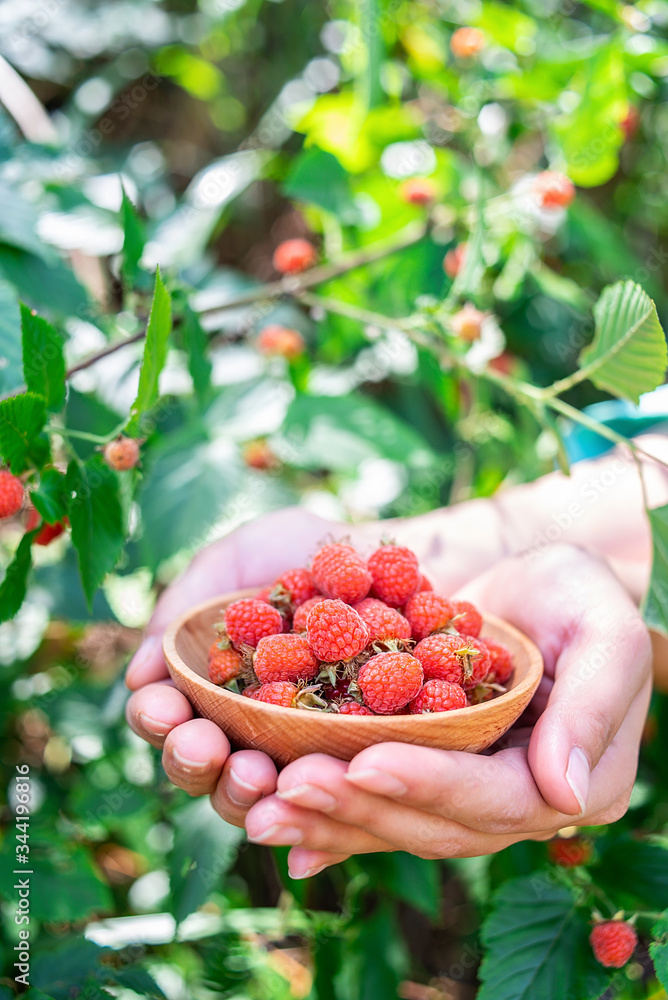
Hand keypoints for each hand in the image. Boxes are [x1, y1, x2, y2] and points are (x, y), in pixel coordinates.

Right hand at [125, 501, 505, 821]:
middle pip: (204, 767)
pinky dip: (322, 810)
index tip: (163, 706)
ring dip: (246, 792)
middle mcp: (245, 731)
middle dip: (194, 760)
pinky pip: (336, 802)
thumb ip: (184, 604)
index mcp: (206, 688)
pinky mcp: (357, 766)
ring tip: (257, 772)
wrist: (395, 555)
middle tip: (204, 746)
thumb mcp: (236, 559)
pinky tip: (320, 795)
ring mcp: (301, 754)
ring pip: (261, 798)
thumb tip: (137, 676)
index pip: (166, 716)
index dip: (156, 717)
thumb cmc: (305, 552)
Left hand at [240, 545, 651, 878]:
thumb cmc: (578, 594)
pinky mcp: (424, 776)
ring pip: (392, 823)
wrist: (533, 581)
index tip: (365, 764)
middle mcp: (513, 804)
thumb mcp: (606, 631)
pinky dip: (325, 813)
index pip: (498, 799)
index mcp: (571, 782)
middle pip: (432, 825)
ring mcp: (465, 796)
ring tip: (258, 808)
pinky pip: (373, 803)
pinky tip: (271, 816)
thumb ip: (594, 703)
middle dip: (357, 806)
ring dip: (325, 819)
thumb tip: (563, 793)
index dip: (431, 784)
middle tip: (287, 784)